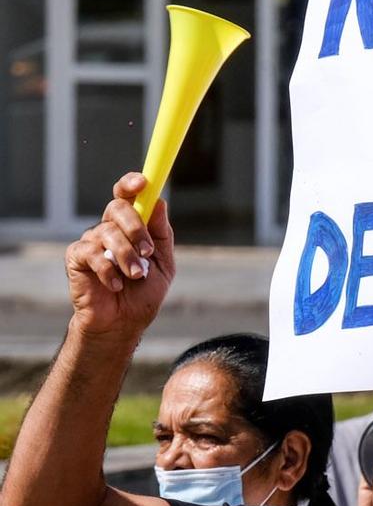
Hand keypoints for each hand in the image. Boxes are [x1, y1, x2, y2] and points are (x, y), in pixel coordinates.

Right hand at [65, 173, 176, 339]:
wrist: (122, 323)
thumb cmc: (142, 292)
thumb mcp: (163, 263)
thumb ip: (161, 234)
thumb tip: (159, 201)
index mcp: (130, 227)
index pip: (127, 196)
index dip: (132, 184)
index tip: (143, 182)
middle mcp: (109, 229)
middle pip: (118, 208)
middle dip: (136, 227)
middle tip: (147, 250)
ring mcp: (91, 242)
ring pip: (107, 232)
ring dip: (127, 255)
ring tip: (136, 275)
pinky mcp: (76, 258)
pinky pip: (91, 253)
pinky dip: (108, 270)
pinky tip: (115, 284)